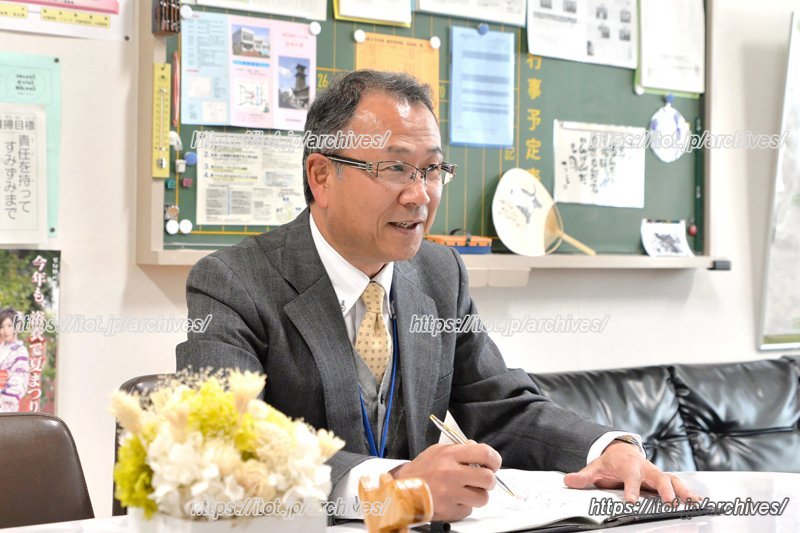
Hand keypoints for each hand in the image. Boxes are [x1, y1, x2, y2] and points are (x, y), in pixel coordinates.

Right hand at [391, 441, 500, 520]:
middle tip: (480, 480)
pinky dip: (464, 506)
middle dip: (488, 480)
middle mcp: (450, 474)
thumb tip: (481, 452)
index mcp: (449, 455)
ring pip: (482, 498)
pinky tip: (453, 499)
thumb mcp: (438, 451)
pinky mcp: (449, 510)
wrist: (401, 491)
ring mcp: (450, 494)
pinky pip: (469, 510)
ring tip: (466, 491)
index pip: (485, 453)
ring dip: (478, 495)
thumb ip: (460, 450)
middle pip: (488, 479)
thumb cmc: (420, 471)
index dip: (494, 460)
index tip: (493, 464)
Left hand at [564, 441, 700, 503]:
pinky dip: (687, 491)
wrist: (622, 450)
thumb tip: (568, 480)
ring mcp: (655, 472)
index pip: (630, 476)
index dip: (631, 488)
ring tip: (691, 502)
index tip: (631, 500)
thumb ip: (584, 476)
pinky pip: (677, 483)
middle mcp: (644, 467)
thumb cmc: (611, 462)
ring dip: (681, 490)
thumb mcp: (595, 467)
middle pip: (657, 475)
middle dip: (664, 488)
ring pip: (671, 479)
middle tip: (669, 501)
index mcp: (627, 465)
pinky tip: (697, 501)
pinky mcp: (663, 478)